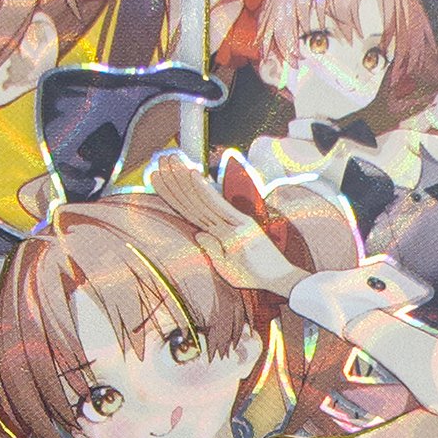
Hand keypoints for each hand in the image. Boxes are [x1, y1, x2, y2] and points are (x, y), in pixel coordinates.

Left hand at [147, 152, 299, 294]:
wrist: (280, 280)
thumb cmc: (255, 275)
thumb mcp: (227, 267)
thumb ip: (212, 250)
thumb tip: (198, 234)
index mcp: (218, 231)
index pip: (190, 209)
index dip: (173, 193)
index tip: (157, 178)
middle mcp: (223, 222)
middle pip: (192, 200)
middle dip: (175, 179)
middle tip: (160, 158)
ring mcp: (232, 222)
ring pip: (200, 199)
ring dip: (183, 179)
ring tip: (169, 160)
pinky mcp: (241, 224)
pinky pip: (217, 205)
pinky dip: (203, 190)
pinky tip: (191, 175)